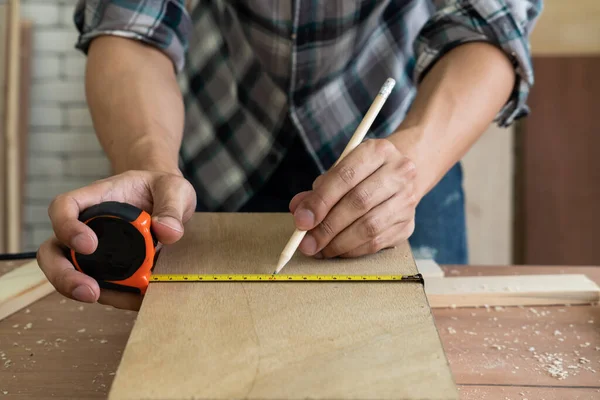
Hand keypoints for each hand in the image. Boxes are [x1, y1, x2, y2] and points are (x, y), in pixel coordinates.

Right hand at [36, 170, 195, 310]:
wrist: (170, 202)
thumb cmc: (163, 189)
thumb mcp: (174, 189)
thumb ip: (171, 208)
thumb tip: (167, 232)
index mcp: (96, 198)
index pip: (64, 207)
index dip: (66, 226)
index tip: (88, 245)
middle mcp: (86, 225)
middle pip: (53, 250)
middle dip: (62, 274)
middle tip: (88, 290)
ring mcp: (92, 250)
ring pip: (68, 273)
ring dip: (82, 291)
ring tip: (111, 299)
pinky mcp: (107, 269)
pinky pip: (101, 286)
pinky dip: (114, 296)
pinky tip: (135, 299)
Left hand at [289, 138, 416, 257]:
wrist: (399, 176)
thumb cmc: (362, 175)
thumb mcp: (340, 172)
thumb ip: (318, 191)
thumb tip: (299, 212)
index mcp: (378, 151)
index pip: (345, 176)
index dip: (320, 201)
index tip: (302, 221)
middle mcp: (399, 172)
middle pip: (358, 203)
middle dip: (327, 227)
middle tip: (306, 243)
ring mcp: (407, 199)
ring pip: (369, 227)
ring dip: (339, 243)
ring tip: (319, 249)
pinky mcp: (409, 224)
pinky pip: (377, 243)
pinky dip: (352, 251)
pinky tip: (337, 250)